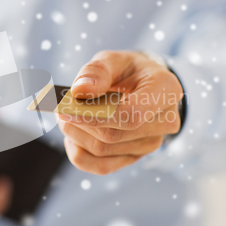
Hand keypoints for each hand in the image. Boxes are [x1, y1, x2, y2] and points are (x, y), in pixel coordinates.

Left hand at [59, 50, 182, 174]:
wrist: (142, 86)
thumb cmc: (127, 70)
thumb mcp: (113, 60)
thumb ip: (97, 70)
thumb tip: (79, 91)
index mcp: (166, 90)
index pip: (131, 114)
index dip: (94, 116)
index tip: (65, 110)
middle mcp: (165, 121)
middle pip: (113, 135)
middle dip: (78, 124)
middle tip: (59, 110)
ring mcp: (151, 143)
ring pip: (103, 150)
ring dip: (76, 136)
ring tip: (65, 119)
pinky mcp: (136, 157)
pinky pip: (102, 166)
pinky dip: (80, 153)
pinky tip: (73, 137)